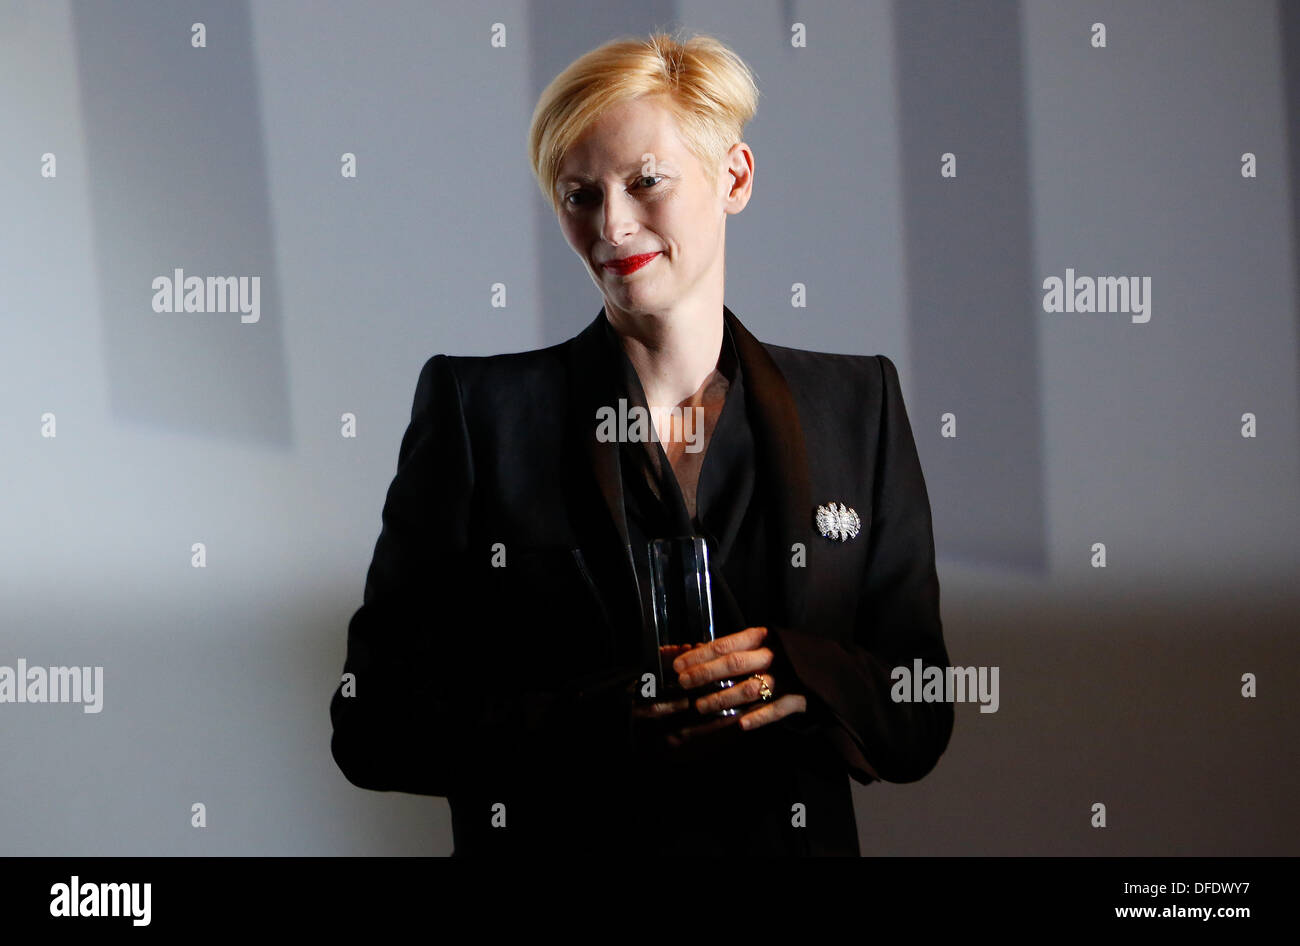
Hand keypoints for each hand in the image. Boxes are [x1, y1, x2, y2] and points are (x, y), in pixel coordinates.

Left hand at [673, 626, 806, 730]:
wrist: (831, 669)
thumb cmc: (787, 657)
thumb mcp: (764, 646)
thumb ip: (738, 650)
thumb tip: (697, 653)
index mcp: (764, 638)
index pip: (727, 644)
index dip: (702, 655)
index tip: (679, 665)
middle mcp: (776, 655)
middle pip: (736, 663)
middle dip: (706, 673)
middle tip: (683, 683)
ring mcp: (789, 676)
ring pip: (752, 688)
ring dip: (724, 698)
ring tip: (701, 707)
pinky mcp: (802, 697)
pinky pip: (778, 709)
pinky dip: (759, 717)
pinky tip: (740, 725)